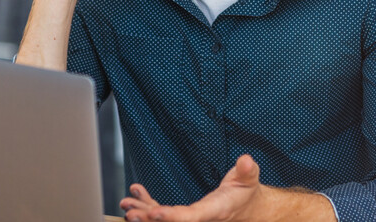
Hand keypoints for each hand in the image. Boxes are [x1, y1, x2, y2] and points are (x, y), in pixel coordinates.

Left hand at [119, 155, 335, 221]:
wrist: (248, 207)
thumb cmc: (247, 193)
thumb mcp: (249, 178)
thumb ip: (247, 170)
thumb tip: (245, 160)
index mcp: (215, 211)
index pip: (191, 217)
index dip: (172, 217)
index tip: (155, 214)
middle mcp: (201, 219)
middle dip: (149, 218)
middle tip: (130, 211)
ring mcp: (192, 218)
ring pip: (164, 220)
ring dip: (143, 211)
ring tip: (126, 204)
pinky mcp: (186, 214)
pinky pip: (165, 212)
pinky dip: (149, 204)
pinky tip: (137, 193)